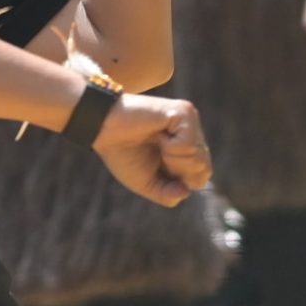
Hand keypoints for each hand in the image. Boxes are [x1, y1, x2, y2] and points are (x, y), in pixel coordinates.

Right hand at [92, 94, 210, 206]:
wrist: (102, 128)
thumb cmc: (122, 153)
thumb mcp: (147, 183)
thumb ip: (168, 194)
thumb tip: (186, 192)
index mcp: (186, 148)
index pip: (201, 175)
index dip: (179, 181)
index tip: (158, 167)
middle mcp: (192, 132)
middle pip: (204, 168)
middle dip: (177, 172)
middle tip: (158, 155)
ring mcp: (189, 120)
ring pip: (199, 158)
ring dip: (173, 160)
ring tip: (157, 143)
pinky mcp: (183, 111)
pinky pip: (188, 145)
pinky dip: (171, 148)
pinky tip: (158, 135)